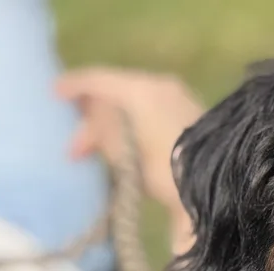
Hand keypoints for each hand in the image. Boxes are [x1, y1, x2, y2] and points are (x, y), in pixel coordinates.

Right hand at [56, 68, 204, 213]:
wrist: (219, 186)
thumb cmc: (168, 169)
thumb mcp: (126, 153)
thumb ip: (102, 132)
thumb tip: (91, 122)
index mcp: (143, 88)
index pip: (99, 79)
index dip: (74, 86)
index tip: (54, 94)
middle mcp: (162, 87)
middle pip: (117, 95)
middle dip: (93, 122)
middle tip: (76, 149)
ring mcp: (180, 100)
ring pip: (135, 107)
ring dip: (114, 129)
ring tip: (96, 154)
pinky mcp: (192, 119)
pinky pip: (152, 116)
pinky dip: (134, 131)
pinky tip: (126, 153)